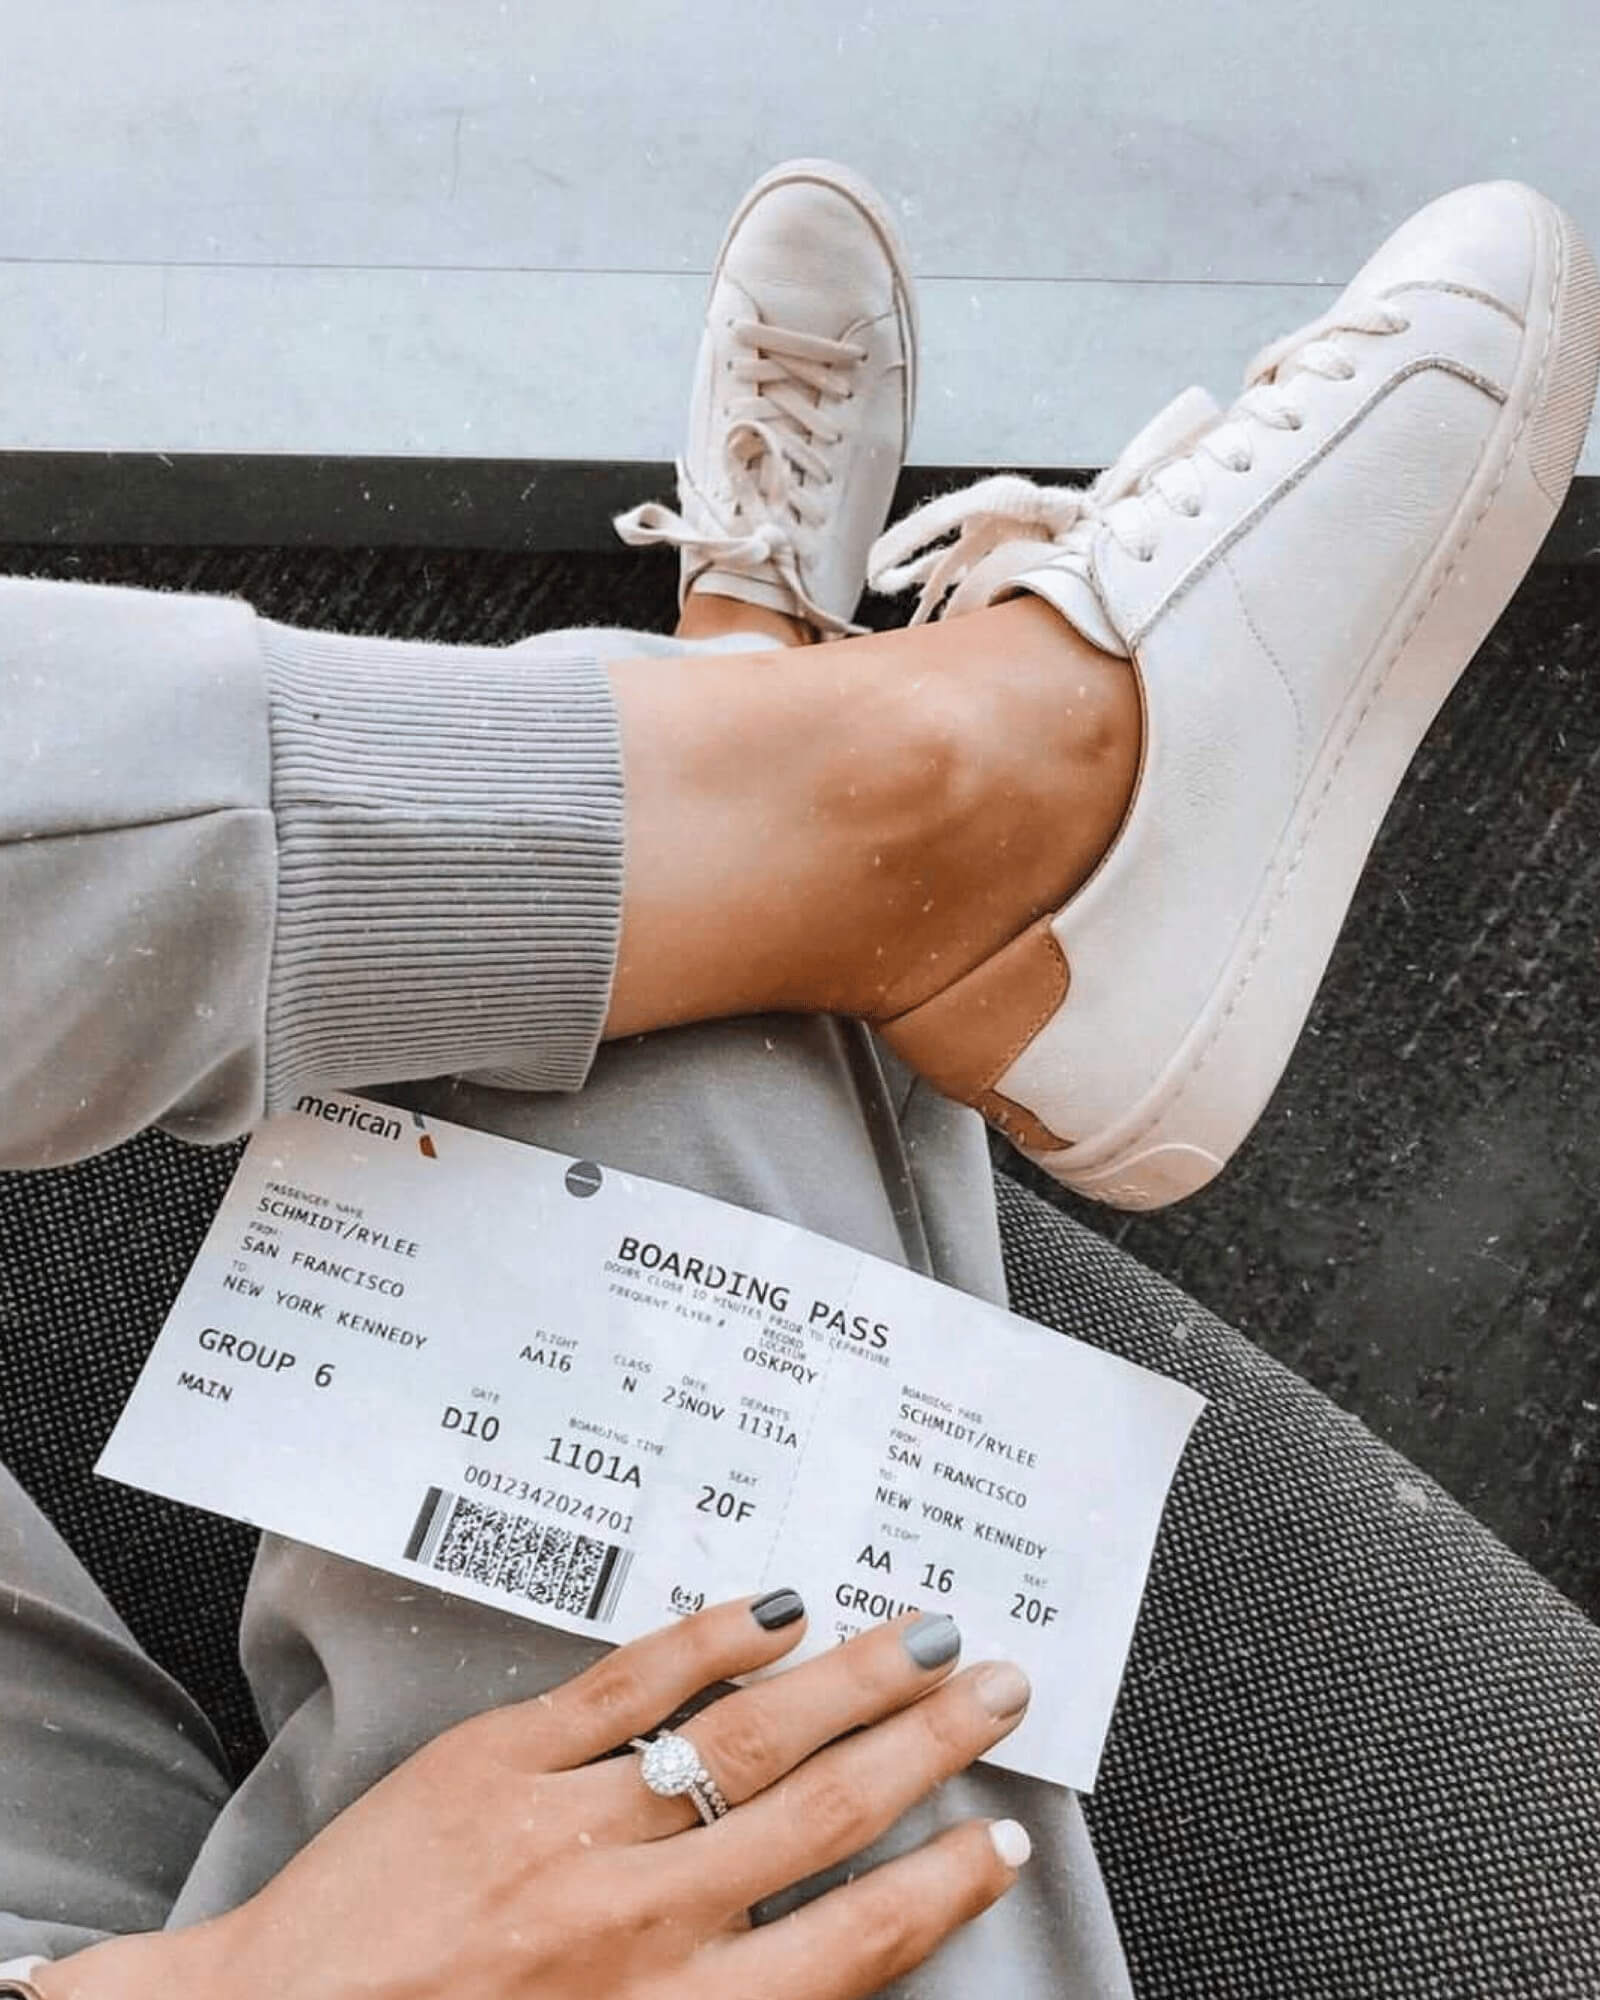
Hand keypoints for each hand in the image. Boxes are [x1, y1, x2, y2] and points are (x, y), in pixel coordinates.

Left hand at [39, 1591, 1031, 1999]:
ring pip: (746, 1737)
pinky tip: (773, 1611)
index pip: (853, 1943)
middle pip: (823, 1812)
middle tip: (998, 1686)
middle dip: (929, 1745)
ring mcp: (570, 1829)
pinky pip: (627, 1687)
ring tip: (924, 1634)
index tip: (1003, 1838)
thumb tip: (812, 1955)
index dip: (944, 1885)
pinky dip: (709, 1644)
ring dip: (852, 1680)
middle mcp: (640, 1925)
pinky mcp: (497, 1761)